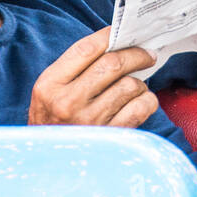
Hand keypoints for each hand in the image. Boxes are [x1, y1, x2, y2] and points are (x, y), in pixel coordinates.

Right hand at [28, 27, 159, 127]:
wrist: (49, 163)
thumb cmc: (53, 120)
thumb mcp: (50, 91)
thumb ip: (75, 68)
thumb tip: (114, 44)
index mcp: (50, 85)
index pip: (86, 49)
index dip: (109, 35)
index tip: (124, 33)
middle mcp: (68, 102)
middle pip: (113, 64)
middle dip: (136, 54)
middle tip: (147, 55)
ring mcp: (90, 121)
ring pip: (130, 85)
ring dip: (140, 81)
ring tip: (137, 84)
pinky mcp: (110, 137)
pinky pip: (140, 109)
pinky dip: (147, 100)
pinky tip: (141, 101)